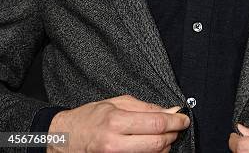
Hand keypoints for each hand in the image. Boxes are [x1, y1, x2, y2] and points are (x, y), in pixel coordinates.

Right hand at [46, 94, 189, 152]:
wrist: (64, 138)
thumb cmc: (90, 117)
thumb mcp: (116, 103)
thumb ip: (145, 108)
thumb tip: (170, 111)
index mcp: (116, 121)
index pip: (156, 124)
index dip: (175, 122)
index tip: (184, 119)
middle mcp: (115, 143)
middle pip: (157, 143)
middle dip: (172, 134)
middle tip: (177, 127)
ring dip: (164, 146)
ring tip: (164, 136)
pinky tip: (152, 146)